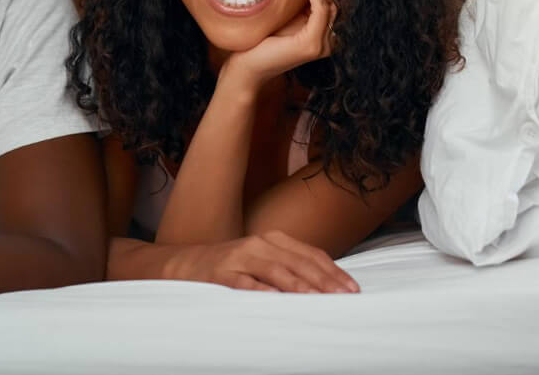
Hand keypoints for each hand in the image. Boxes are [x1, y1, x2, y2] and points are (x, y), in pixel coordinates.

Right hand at [163, 230, 357, 292]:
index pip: (311, 254)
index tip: (352, 288)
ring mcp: (240, 258)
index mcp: (273, 239)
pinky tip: (277, 300)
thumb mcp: (263, 260)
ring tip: (319, 298)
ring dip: (300, 286)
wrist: (185, 264)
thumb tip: (327, 285)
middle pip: (298, 262)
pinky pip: (246, 283)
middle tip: (344, 296)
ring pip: (276, 271)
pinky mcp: (223, 273)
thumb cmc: (231, 266)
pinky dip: (262, 291)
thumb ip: (291, 267)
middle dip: (324, 280)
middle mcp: (259, 244)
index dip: (333, 271)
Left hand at [224, 0, 335, 90]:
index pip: (341, 0)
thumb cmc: (264, 38)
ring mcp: (323, 44)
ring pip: (337, 4)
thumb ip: (304, 0)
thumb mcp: (289, 13)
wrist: (248, 65)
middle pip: (343, 0)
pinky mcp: (312, 44)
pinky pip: (323, 11)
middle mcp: (330, 39)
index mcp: (326, 31)